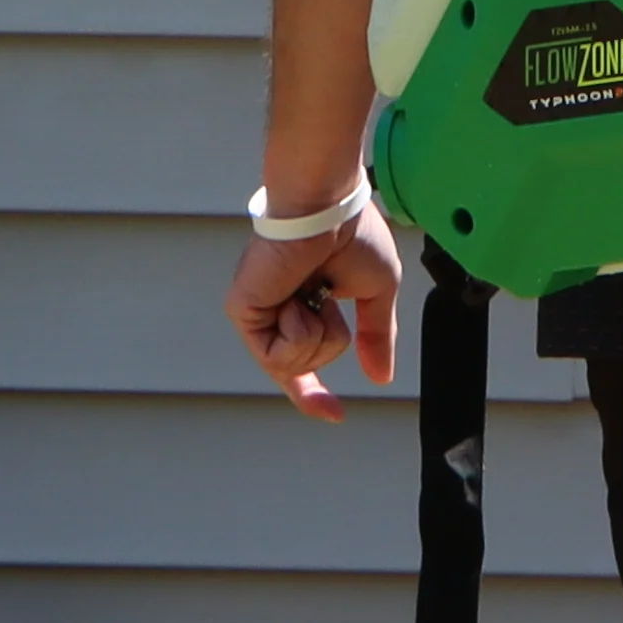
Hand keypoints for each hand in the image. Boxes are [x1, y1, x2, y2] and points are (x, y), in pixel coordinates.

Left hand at [230, 200, 412, 413]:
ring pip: (294, 366)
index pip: (303, 362)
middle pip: (301, 369)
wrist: (326, 208)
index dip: (315, 393)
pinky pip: (277, 358)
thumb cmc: (352, 232)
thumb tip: (380, 377)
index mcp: (304, 304)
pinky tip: (298, 299)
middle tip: (327, 301)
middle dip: (326, 346)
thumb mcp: (377, 291)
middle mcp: (276, 312)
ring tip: (316, 291)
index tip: (336, 415)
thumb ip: (377, 336)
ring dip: (320, 334)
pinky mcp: (242, 313)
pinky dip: (300, 333)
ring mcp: (257, 314)